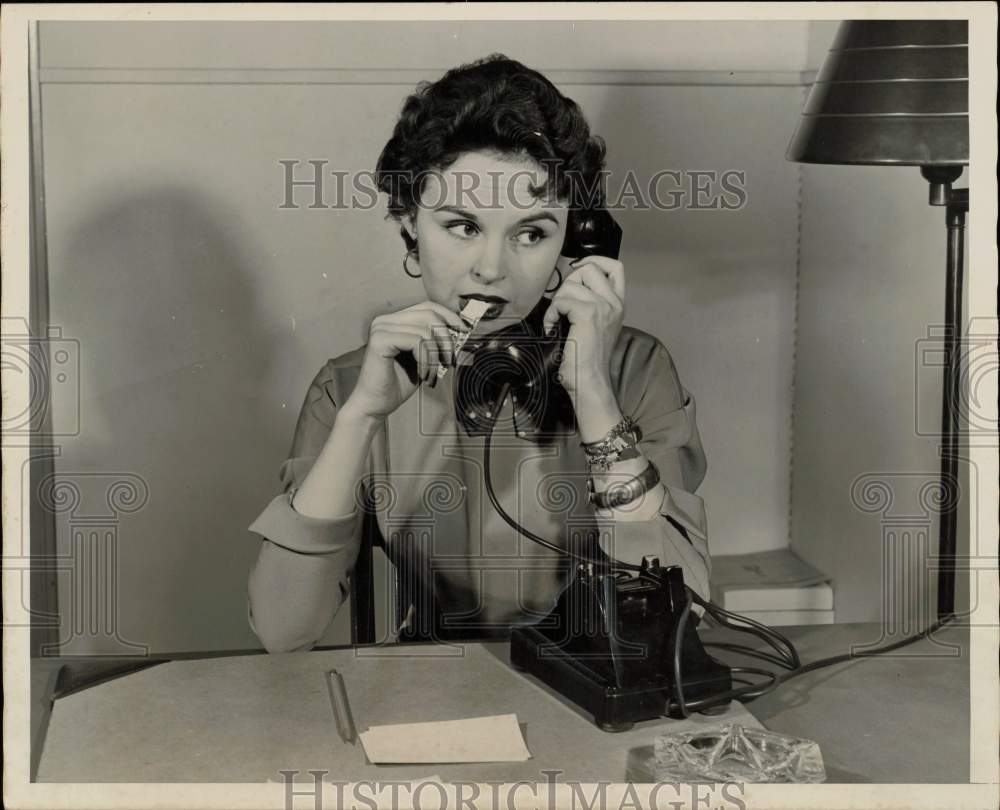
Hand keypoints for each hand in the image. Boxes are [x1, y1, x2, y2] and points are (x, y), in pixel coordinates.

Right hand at [345, 301, 468, 418]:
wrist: (376, 405)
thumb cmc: (398, 384)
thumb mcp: (423, 358)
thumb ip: (435, 342)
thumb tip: (460, 330)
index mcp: (394, 321)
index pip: (427, 307)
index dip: (448, 316)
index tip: (464, 331)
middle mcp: (384, 320)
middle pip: (429, 315)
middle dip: (446, 339)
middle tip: (450, 360)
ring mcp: (380, 328)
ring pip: (425, 331)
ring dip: (435, 357)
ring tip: (432, 375)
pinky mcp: (380, 340)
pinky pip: (416, 342)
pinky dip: (426, 361)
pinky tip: (423, 375)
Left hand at [541, 255, 624, 397]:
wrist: (589, 382)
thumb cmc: (586, 360)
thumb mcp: (595, 326)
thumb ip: (590, 304)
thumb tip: (568, 287)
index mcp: (617, 304)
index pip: (615, 267)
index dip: (594, 260)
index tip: (576, 270)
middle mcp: (614, 303)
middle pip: (589, 268)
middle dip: (568, 282)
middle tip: (562, 305)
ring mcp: (603, 307)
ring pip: (572, 283)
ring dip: (557, 301)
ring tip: (556, 320)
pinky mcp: (588, 314)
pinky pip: (561, 300)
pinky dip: (550, 313)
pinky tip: (551, 327)